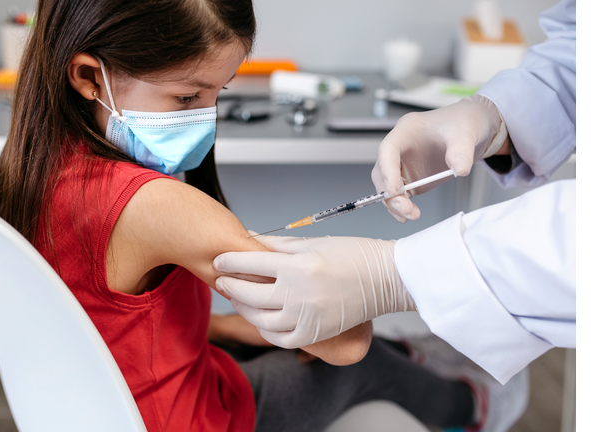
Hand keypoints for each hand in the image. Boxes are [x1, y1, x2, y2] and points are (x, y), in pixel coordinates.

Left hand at [213, 235, 415, 348]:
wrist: (387, 278)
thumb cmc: (353, 254)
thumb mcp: (312, 242)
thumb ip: (276, 244)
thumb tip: (247, 237)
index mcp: (300, 266)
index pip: (252, 263)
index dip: (229, 262)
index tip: (218, 261)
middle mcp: (301, 294)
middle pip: (251, 294)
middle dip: (231, 286)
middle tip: (223, 280)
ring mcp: (308, 317)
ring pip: (261, 320)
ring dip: (244, 309)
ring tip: (238, 299)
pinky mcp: (316, 333)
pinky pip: (280, 338)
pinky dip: (265, 330)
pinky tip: (259, 319)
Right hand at [372, 94, 507, 222]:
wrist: (473, 130)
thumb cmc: (463, 123)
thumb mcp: (466, 133)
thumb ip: (461, 151)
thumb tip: (460, 169)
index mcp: (407, 130)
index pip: (388, 149)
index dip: (387, 170)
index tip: (394, 189)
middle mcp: (401, 149)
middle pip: (382, 172)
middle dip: (390, 193)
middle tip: (406, 208)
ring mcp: (404, 164)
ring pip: (387, 186)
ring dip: (395, 203)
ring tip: (411, 214)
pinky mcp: (412, 179)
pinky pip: (400, 195)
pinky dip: (402, 207)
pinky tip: (410, 215)